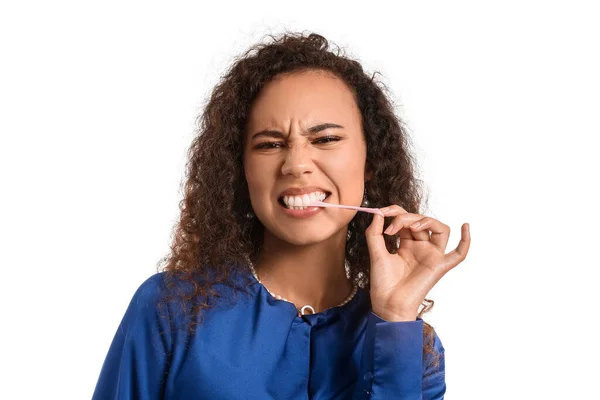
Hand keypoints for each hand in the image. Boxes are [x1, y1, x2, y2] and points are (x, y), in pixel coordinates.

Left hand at [364, 205, 470, 321]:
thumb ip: (374, 233)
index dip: (396, 212)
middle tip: (391, 228)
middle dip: (406, 218)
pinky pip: (459, 254)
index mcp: (407, 243)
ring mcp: (432, 256)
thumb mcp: (376, 253)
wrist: (388, 303)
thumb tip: (377, 213)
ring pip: (441, 229)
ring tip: (411, 227)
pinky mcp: (440, 266)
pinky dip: (466, 240)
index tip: (381, 213)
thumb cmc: (383, 282)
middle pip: (422, 221)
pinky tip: (465, 226)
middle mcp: (421, 247)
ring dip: (427, 221)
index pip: (407, 219)